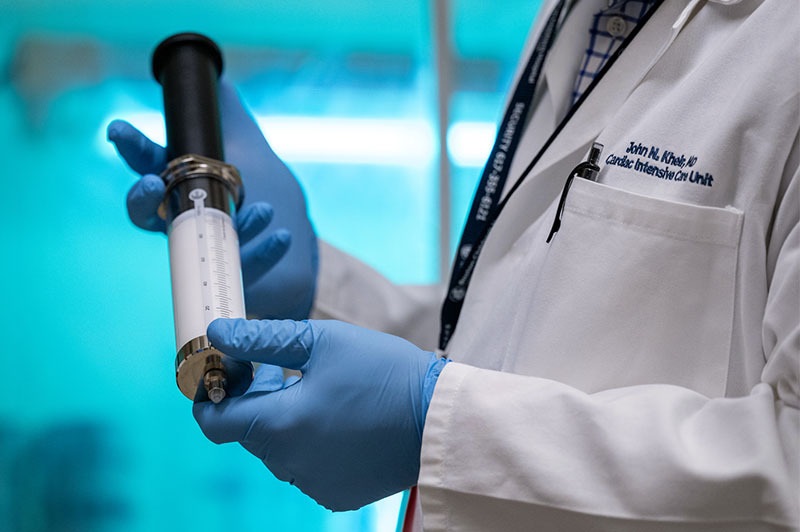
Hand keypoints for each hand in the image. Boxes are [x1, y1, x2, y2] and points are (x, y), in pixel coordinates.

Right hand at [107, 82, 317, 319]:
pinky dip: (264, 250)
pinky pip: (242, 268)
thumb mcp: (250, 148)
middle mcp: (185, 219)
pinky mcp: (233, 276)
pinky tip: (282, 234)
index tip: (119, 130)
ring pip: (196, 242)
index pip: (148, 166)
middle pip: (146, 213)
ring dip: (230, 224)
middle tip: (154, 184)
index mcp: (182, 184)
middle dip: (142, 197)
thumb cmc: (265, 191)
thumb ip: (230, 117)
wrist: (296, 244)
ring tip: (263, 208)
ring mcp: (206, 251)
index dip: (131, 147)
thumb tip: (218, 81)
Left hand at [193, 318, 449, 510]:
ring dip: (282, 421)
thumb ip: (262, 339)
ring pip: (277, 450)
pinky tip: (338, 418)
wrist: (441, 418)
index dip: (209, 394)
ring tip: (315, 389)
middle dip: (254, 399)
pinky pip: (305, 466)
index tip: (224, 372)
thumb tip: (217, 334)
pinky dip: (309, 443)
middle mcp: (289, 464)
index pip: (214, 422)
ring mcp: (314, 484)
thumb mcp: (322, 341)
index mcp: (280, 425)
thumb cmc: (384, 372)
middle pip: (248, 432)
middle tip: (279, 367)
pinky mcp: (338, 494)